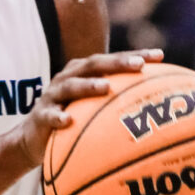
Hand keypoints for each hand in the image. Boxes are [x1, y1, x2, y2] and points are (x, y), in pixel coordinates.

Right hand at [15, 49, 163, 165]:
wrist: (34, 139)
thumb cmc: (73, 120)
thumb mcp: (94, 110)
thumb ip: (119, 105)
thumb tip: (160, 114)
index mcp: (85, 73)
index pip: (114, 60)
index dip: (136, 56)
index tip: (160, 56)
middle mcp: (69, 78)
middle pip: (94, 65)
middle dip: (117, 63)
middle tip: (138, 65)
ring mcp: (53, 95)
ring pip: (70, 86)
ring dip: (88, 85)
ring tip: (106, 87)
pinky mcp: (40, 115)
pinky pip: (49, 115)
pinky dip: (58, 116)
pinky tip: (68, 121)